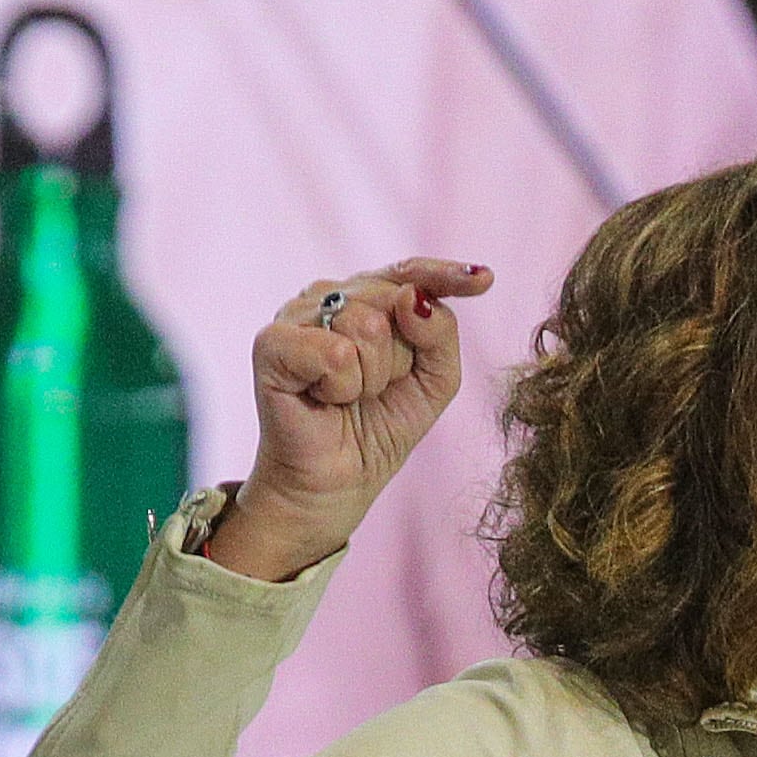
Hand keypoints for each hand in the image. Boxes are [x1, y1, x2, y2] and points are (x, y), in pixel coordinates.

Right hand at [204, 260, 494, 580]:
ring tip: (348, 397)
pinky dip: (341, 385)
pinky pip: (334, 350)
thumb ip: (440, 333)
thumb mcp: (434, 381)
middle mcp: (329, 296)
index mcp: (367, 299)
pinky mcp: (272, 343)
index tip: (485, 280)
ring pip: (366, 324)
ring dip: (370, 377)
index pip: (410, 272)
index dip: (446, 273)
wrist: (337, 484)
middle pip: (394, 298)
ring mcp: (297, 314)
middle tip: (373, 390)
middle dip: (400, 358)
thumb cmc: (380, 428)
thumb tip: (411, 297)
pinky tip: (324, 398)